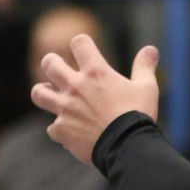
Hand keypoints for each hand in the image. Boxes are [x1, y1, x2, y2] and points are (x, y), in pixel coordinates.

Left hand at [31, 35, 160, 165]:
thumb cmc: (138, 115)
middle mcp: (75, 86)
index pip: (79, 43)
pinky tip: (70, 132)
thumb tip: (151, 49)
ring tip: (53, 96)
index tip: (85, 50)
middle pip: (50, 63)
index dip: (81, 44)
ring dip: (45, 92)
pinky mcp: (61, 130)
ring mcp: (65, 109)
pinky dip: (60, 129)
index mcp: (96, 72)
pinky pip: (52, 127)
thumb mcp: (147, 87)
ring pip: (39, 93)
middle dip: (52, 63)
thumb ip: (144, 66)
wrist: (127, 146)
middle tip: (59, 68)